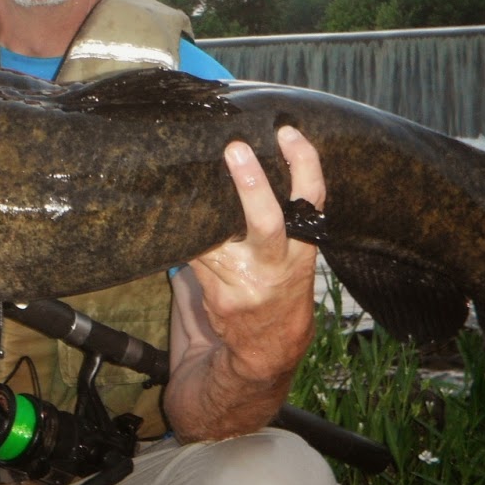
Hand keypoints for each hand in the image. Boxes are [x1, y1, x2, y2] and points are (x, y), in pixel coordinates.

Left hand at [188, 125, 324, 384]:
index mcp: (303, 250)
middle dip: (252, 185)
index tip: (288, 133)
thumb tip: (248, 163)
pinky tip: (173, 213)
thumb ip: (285, 222)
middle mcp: (276, 266)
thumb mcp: (297, 257)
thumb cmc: (282, 289)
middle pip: (267, 222)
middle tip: (235, 148)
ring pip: (217, 237)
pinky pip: (196, 254)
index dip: (304, 164)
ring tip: (183, 172)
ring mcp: (244, 283)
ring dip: (201, 208)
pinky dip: (186, 234)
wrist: (267, 351)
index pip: (312, 201)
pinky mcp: (216, 294)